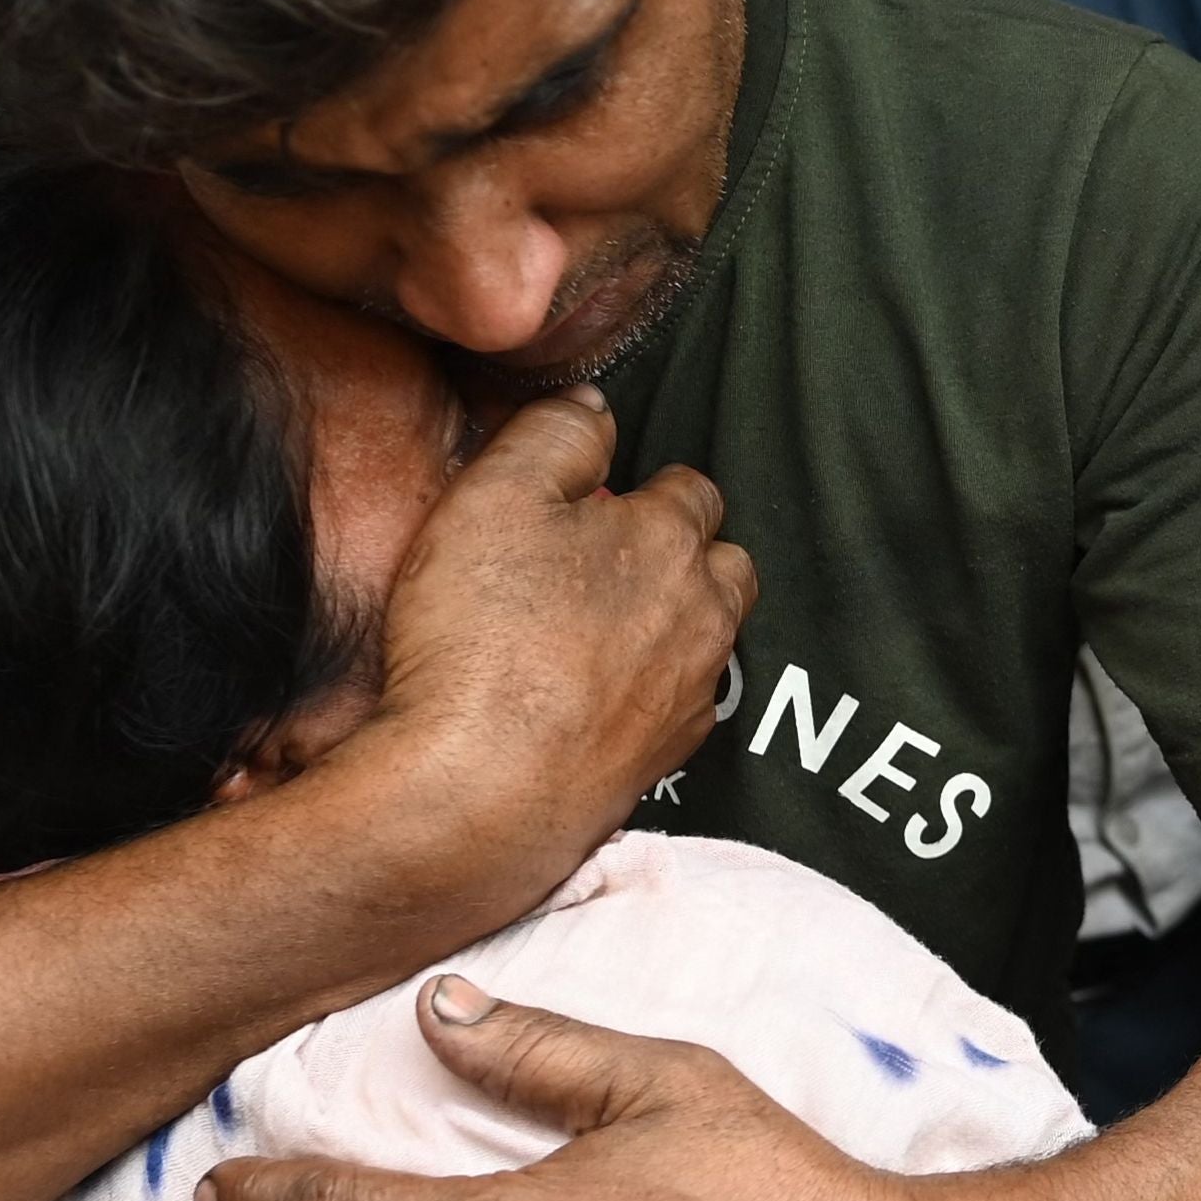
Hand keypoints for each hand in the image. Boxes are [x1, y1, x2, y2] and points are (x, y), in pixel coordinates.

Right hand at [332, 394, 753, 935]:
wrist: (478, 792)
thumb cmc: (481, 636)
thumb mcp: (495, 495)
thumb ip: (553, 435)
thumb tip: (594, 408)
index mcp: (671, 539)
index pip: (691, 489)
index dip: (640, 489)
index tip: (592, 503)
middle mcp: (702, 614)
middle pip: (722, 564)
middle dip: (680, 555)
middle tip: (601, 566)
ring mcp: (691, 693)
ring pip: (706, 636)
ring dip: (669, 624)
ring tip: (597, 631)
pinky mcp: (664, 759)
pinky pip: (677, 706)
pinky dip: (647, 692)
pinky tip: (589, 698)